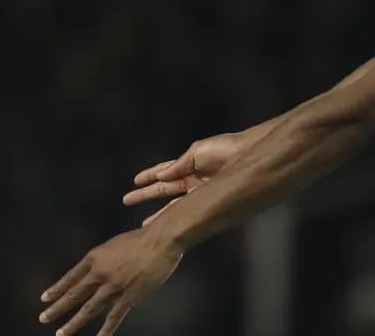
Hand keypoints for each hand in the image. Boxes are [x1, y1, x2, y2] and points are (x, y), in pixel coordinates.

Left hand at [39, 228, 181, 335]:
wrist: (162, 240)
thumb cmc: (142, 238)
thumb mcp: (114, 244)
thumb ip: (104, 259)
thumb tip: (97, 272)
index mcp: (95, 258)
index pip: (70, 277)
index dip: (57, 288)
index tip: (44, 298)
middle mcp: (99, 273)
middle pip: (74, 295)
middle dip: (57, 308)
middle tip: (44, 318)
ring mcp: (113, 287)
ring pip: (89, 309)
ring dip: (73, 323)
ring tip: (61, 333)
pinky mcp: (128, 296)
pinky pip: (114, 316)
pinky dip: (106, 330)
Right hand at [122, 133, 245, 225]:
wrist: (247, 155)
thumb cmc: (225, 148)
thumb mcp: (198, 151)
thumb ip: (179, 165)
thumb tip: (160, 176)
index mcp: (189, 165)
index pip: (165, 172)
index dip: (150, 176)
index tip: (135, 181)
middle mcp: (192, 179)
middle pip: (164, 189)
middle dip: (146, 195)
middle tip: (127, 200)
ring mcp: (200, 192)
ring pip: (174, 204)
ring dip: (159, 213)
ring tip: (144, 224)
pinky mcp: (208, 200)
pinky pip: (189, 210)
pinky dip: (177, 217)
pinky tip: (167, 226)